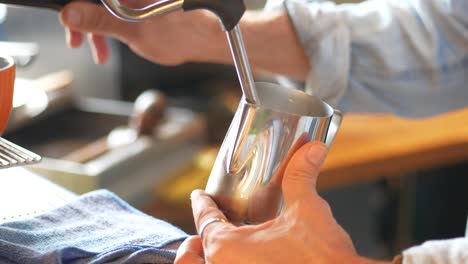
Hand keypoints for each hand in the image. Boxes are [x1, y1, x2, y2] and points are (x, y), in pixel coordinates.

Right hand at [59, 1, 225, 64]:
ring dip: (93, 27)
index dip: (75, 6)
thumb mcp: (132, 29)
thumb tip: (70, 14)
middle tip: (76, 39)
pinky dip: (106, 28)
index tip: (68, 20)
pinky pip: (110, 11)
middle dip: (82, 18)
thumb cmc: (179, 31)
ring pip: (100, 6)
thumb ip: (99, 20)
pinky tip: (107, 47)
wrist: (200, 39)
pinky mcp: (134, 3)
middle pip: (92, 1)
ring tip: (98, 51)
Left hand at [175, 142, 390, 263]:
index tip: (198, 195)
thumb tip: (311, 148)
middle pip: (196, 255)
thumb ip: (302, 174)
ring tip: (212, 249)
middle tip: (200, 231)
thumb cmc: (322, 257)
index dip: (201, 204)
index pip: (205, 220)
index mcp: (227, 248)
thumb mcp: (307, 209)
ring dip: (206, 260)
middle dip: (195, 242)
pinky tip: (241, 260)